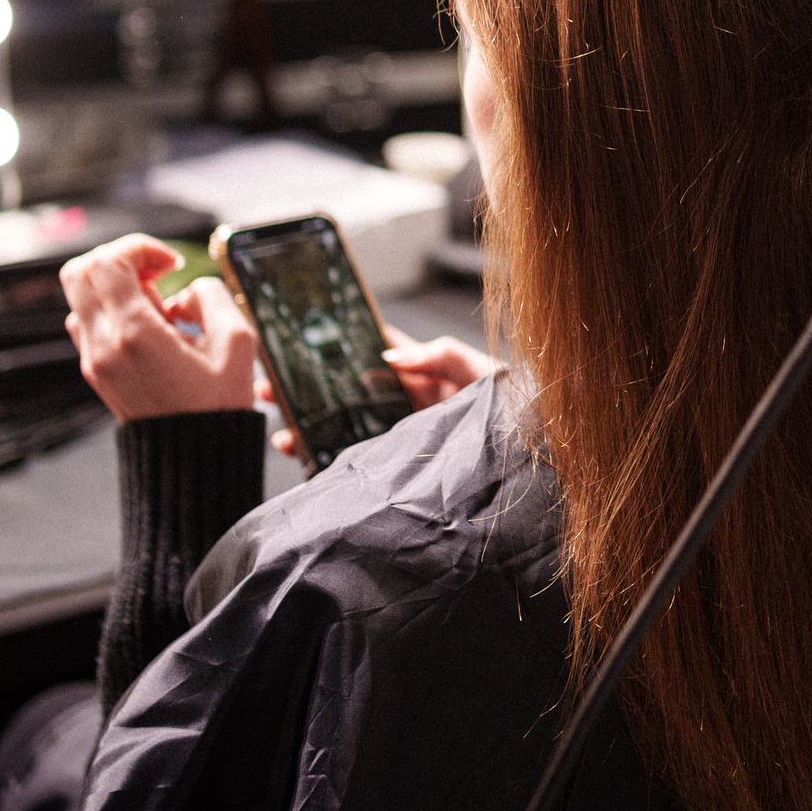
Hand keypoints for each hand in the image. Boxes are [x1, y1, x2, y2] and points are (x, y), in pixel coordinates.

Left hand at [62, 236, 255, 421]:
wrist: (194, 459)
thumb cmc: (218, 407)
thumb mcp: (238, 342)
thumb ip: (212, 296)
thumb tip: (184, 292)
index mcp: (134, 334)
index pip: (108, 261)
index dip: (141, 248)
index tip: (171, 264)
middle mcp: (103, 345)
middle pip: (80, 271)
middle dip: (122, 260)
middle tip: (157, 275)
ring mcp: (94, 360)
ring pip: (80, 296)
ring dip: (116, 287)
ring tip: (156, 308)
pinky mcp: (96, 371)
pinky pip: (88, 322)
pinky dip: (112, 311)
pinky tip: (148, 328)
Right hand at [255, 324, 500, 460]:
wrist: (540, 462)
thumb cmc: (518, 413)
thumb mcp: (482, 373)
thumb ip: (441, 356)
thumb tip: (391, 355)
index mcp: (426, 377)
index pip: (375, 355)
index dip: (339, 348)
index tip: (301, 342)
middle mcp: (409, 408)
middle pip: (349, 393)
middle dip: (308, 389)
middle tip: (270, 385)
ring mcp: (403, 439)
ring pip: (347, 427)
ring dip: (310, 424)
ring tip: (280, 425)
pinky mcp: (403, 468)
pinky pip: (359, 460)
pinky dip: (327, 456)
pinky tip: (303, 454)